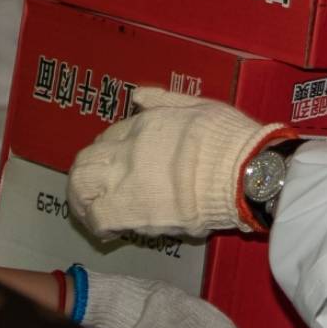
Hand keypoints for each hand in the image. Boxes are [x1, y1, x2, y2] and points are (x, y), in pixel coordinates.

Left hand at [70, 87, 282, 241]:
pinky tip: (104, 231)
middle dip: (84, 176)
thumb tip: (137, 96)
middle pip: (85, 162)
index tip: (117, 164)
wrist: (244, 174)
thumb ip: (165, 100)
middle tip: (90, 190)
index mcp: (144, 124)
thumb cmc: (230, 140)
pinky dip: (96, 225)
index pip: (109, 137)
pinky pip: (98, 219)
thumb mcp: (200, 106)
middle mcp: (127, 151)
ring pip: (82, 189)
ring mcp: (126, 181)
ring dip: (82, 200)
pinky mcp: (133, 212)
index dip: (109, 152)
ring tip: (90, 212)